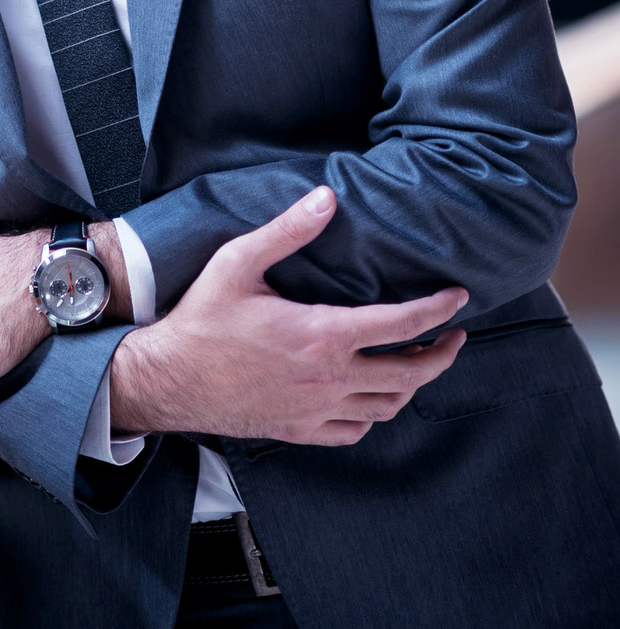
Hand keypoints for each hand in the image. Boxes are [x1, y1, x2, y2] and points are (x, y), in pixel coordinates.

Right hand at [110, 186, 467, 445]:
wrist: (169, 379)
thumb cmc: (202, 318)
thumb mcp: (238, 261)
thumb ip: (288, 230)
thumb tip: (326, 198)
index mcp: (321, 335)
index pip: (401, 325)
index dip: (437, 310)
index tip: (459, 297)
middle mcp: (328, 378)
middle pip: (409, 374)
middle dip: (442, 353)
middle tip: (457, 335)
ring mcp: (316, 410)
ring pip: (388, 406)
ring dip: (415, 384)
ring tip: (423, 362)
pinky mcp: (300, 430)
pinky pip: (355, 430)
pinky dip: (377, 414)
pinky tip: (375, 397)